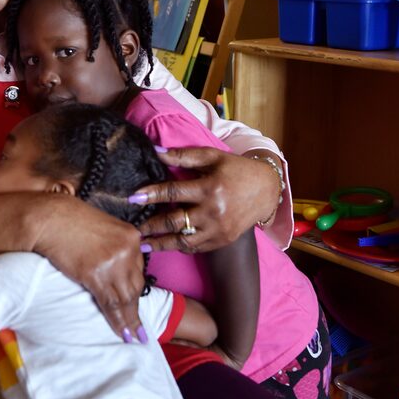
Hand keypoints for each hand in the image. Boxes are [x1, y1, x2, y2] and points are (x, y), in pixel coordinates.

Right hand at [30, 196, 146, 339]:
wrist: (48, 218)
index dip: (136, 290)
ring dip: (129, 321)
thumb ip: (112, 245)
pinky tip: (122, 332)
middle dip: (135, 309)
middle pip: (135, 286)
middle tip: (140, 330)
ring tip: (132, 337)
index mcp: (130, 236)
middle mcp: (127, 249)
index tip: (137, 304)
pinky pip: (110, 303)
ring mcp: (113, 262)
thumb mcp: (101, 229)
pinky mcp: (96, 274)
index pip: (138, 269)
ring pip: (125, 298)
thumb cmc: (68, 221)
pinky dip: (117, 320)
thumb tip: (115, 266)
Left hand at [134, 147, 281, 252]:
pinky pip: (196, 248)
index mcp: (210, 188)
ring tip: (142, 244)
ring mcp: (219, 230)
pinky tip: (165, 245)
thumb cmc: (236, 170)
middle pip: (175, 221)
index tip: (133, 198)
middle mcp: (214, 212)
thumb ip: (184, 155)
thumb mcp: (212, 157)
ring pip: (184, 241)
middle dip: (151, 225)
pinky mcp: (223, 240)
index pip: (173, 192)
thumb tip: (156, 151)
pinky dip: (180, 247)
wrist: (267, 190)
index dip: (151, 195)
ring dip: (161, 243)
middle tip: (131, 228)